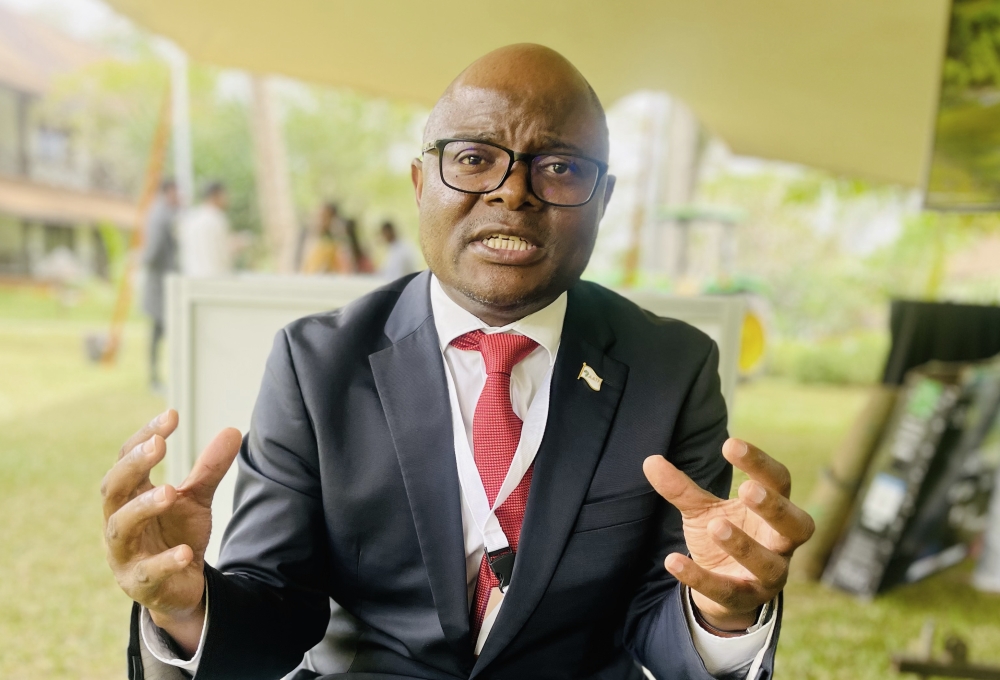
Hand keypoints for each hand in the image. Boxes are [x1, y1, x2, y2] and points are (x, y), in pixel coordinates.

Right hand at [101, 409, 241, 653]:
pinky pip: (148, 572)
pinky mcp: (138, 583)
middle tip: (158, 445)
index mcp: (130, 496)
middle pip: (113, 488)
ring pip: (121, 526)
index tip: (171, 415)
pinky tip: (187, 551)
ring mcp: (124, 553)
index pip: (127, 459)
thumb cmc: (177, 535)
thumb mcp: (195, 500)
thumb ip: (209, 469)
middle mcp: (119, 520)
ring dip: (143, 508)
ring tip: (169, 492)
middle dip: (133, 465)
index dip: (144, 436)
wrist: (180, 587)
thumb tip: (234, 430)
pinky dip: (166, 561)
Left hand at [643, 438, 814, 633]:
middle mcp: (781, 543)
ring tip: (717, 525)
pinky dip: (700, 578)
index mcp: (774, 511)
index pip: (779, 482)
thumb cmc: (724, 535)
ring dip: (744, 545)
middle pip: (796, 524)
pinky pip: (727, 591)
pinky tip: (673, 561)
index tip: (730, 444)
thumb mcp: (702, 511)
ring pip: (769, 564)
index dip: (760, 464)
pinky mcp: (745, 599)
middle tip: (746, 489)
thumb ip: (681, 488)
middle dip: (774, 508)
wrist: (724, 590)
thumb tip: (650, 460)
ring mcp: (768, 575)